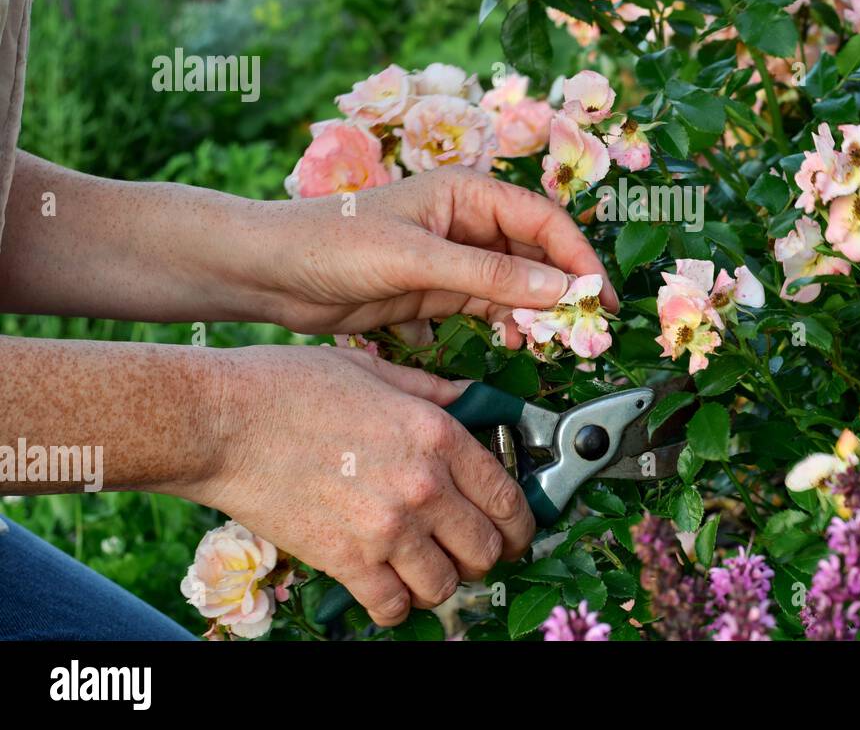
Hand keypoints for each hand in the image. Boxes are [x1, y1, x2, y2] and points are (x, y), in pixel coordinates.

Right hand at [192, 344, 534, 626]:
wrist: (222, 422)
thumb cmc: (290, 387)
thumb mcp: (374, 370)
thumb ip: (431, 390)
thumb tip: (470, 398)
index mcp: (438, 435)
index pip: (508, 497)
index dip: (520, 522)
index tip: (514, 530)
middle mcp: (423, 486)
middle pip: (486, 549)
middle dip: (485, 555)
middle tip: (469, 551)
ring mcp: (386, 529)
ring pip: (445, 585)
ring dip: (440, 581)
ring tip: (426, 568)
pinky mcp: (345, 561)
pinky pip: (392, 607)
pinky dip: (395, 605)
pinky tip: (388, 588)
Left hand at [245, 167, 617, 343]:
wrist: (269, 273)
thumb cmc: (333, 245)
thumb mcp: (416, 259)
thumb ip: (488, 278)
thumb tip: (557, 291)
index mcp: (467, 193)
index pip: (544, 222)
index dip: (577, 258)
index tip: (598, 297)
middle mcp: (468, 222)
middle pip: (536, 255)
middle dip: (562, 289)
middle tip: (585, 330)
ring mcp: (453, 259)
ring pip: (516, 285)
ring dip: (537, 312)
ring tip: (555, 344)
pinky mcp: (435, 293)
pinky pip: (488, 308)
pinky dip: (507, 325)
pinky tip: (516, 345)